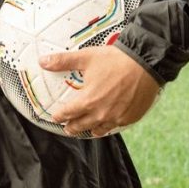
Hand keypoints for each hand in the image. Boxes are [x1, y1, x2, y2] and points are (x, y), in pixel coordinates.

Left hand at [43, 45, 160, 136]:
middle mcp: (101, 113)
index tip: (55, 117)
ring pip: (99, 129)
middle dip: (72, 127)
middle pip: (81, 126)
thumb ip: (62, 61)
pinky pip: (116, 127)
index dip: (59, 116)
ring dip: (90, 130)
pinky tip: (106, 125)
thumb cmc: (115, 60)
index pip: (68, 113)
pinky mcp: (131, 117)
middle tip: (67, 128)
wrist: (146, 63)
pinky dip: (108, 127)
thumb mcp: (85, 58)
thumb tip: (42, 61)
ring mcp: (117, 117)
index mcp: (88, 101)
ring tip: (86, 130)